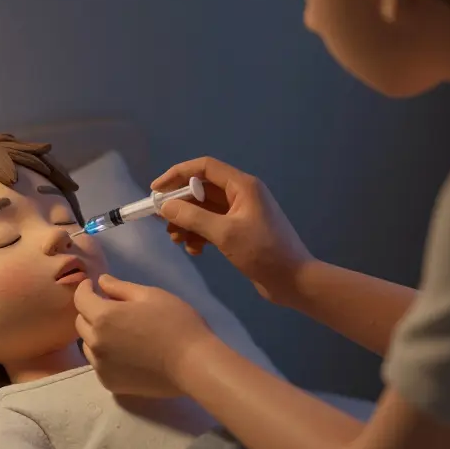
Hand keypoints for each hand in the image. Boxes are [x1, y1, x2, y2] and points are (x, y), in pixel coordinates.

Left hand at [74, 274, 214, 396]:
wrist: (193, 363)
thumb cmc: (176, 322)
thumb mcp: (150, 295)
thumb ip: (120, 287)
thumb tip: (101, 282)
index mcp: (103, 316)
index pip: (81, 298)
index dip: (85, 288)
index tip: (93, 285)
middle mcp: (95, 342)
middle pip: (81, 322)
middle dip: (90, 311)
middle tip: (110, 307)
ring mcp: (101, 365)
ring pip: (88, 344)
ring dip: (96, 334)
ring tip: (118, 332)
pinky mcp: (110, 383)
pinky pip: (98, 364)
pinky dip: (104, 355)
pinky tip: (123, 352)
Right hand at [153, 156, 312, 303]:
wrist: (294, 281)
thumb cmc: (263, 252)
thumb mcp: (224, 234)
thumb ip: (192, 217)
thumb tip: (164, 206)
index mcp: (242, 186)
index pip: (204, 168)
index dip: (177, 174)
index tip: (155, 190)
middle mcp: (241, 195)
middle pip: (201, 190)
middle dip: (179, 205)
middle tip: (159, 219)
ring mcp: (241, 214)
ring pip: (204, 210)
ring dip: (187, 222)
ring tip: (176, 240)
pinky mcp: (240, 232)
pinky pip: (212, 226)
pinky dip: (199, 235)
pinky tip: (194, 250)